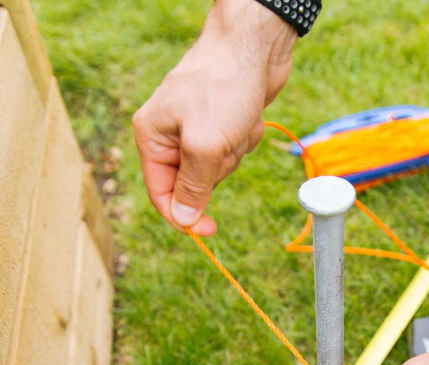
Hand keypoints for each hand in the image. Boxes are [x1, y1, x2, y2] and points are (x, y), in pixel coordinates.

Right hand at [133, 0, 297, 234]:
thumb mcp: (205, 144)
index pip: (161, 193)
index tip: (210, 230)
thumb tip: (184, 220)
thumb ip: (193, 185)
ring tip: (238, 123)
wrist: (253, 47)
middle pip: (195, 182)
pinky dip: (246, 139)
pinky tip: (248, 117)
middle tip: (226, 143)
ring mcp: (197, 128)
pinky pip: (235, 150)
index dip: (183, 215)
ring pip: (219, 168)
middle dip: (218, 169)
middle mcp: (169, 134)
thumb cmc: (223, 88)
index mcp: (151, 136)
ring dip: (235, 152)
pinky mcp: (222, 123)